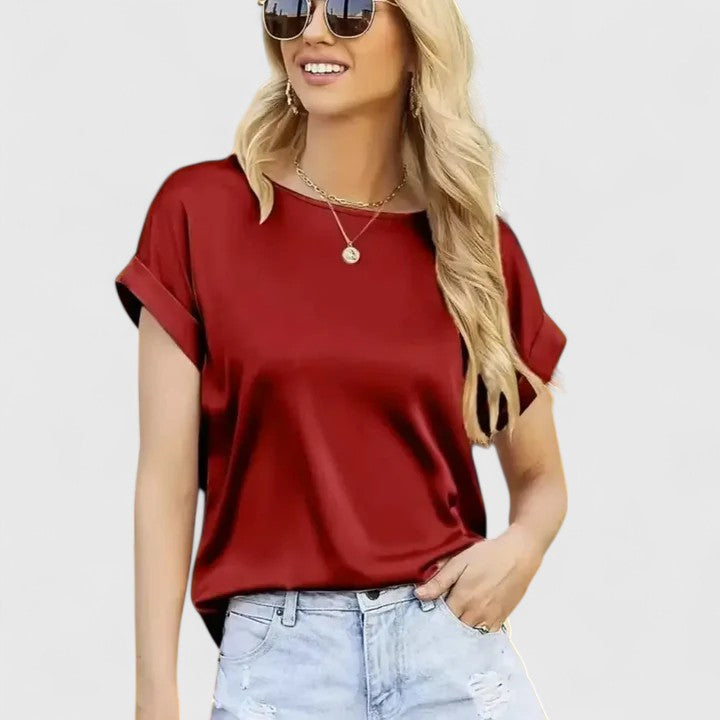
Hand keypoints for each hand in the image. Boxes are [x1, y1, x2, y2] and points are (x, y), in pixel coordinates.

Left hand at [414, 524, 544, 630]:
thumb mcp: (459, 562)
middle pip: (454, 627)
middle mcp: (476, 614)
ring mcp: (491, 618)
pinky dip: (478, 628)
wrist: (519, 555)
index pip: (440, 618)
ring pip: (469, 631)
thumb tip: (419, 595)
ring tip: (458, 615)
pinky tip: (474, 618)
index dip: (433, 614)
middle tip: (444, 611)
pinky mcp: (502, 618)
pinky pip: (486, 632)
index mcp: (462, 599)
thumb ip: (439, 581)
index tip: (429, 610)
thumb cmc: (488, 555)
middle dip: (446, 622)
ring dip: (461, 627)